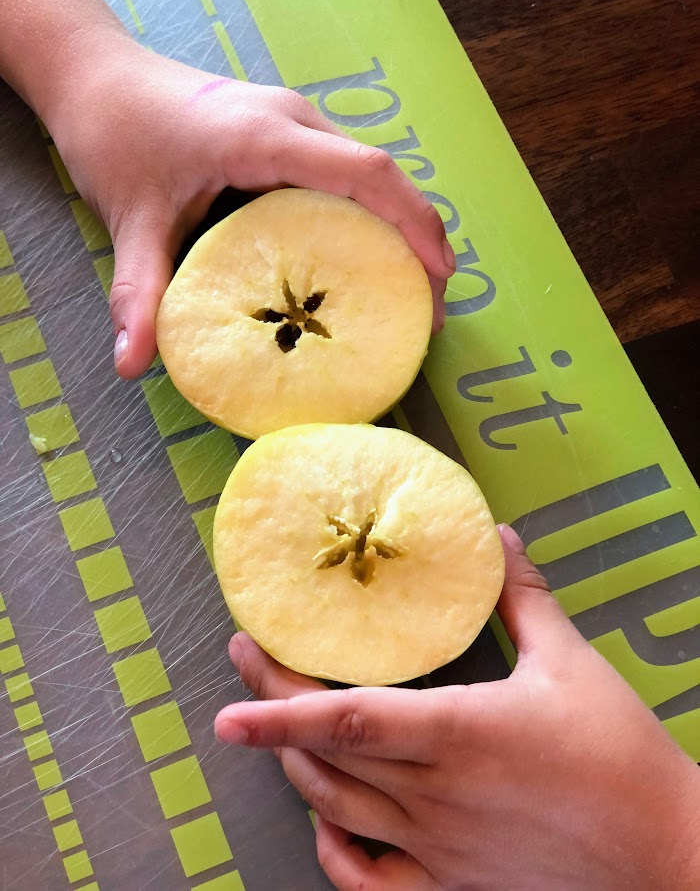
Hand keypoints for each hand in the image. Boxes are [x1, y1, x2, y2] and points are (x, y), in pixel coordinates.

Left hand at [49, 42, 452, 378]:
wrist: (98, 77)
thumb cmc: (116, 132)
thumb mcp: (129, 218)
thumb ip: (139, 292)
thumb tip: (131, 364)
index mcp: (266, 136)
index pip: (367, 172)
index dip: (414, 222)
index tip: (438, 276)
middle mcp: (294, 123)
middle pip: (383, 177)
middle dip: (418, 240)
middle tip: (428, 310)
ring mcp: (294, 126)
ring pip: (369, 176)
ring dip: (398, 229)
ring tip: (409, 293)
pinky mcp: (287, 137)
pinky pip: (345, 176)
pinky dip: (368, 219)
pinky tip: (363, 262)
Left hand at [215, 525, 699, 890]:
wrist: (667, 855)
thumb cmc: (621, 759)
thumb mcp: (572, 663)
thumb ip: (524, 598)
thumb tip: (500, 539)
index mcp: (461, 734)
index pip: (350, 721)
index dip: (281, 712)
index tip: (228, 706)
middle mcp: (436, 794)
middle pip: (328, 755)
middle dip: (274, 708)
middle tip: (249, 659)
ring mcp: (438, 848)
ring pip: (339, 809)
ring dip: (297, 766)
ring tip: (277, 719)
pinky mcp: (452, 885)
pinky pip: (371, 881)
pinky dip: (335, 851)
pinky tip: (325, 823)